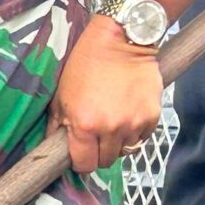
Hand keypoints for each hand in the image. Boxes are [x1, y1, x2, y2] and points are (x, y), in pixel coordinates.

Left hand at [52, 20, 163, 173]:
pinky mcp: (152, 116)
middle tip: (96, 136)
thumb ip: (56, 126)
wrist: (120, 40)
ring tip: (112, 121)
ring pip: (125, 151)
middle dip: (99, 152)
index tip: (82, 153)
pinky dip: (135, 132)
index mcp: (84, 125)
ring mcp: (134, 123)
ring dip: (118, 142)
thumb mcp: (61, 95)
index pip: (84, 164)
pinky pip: (142, 138)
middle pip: (106, 161)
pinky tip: (127, 114)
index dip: (81, 161)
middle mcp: (110, 128)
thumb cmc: (85, 64)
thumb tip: (52, 147)